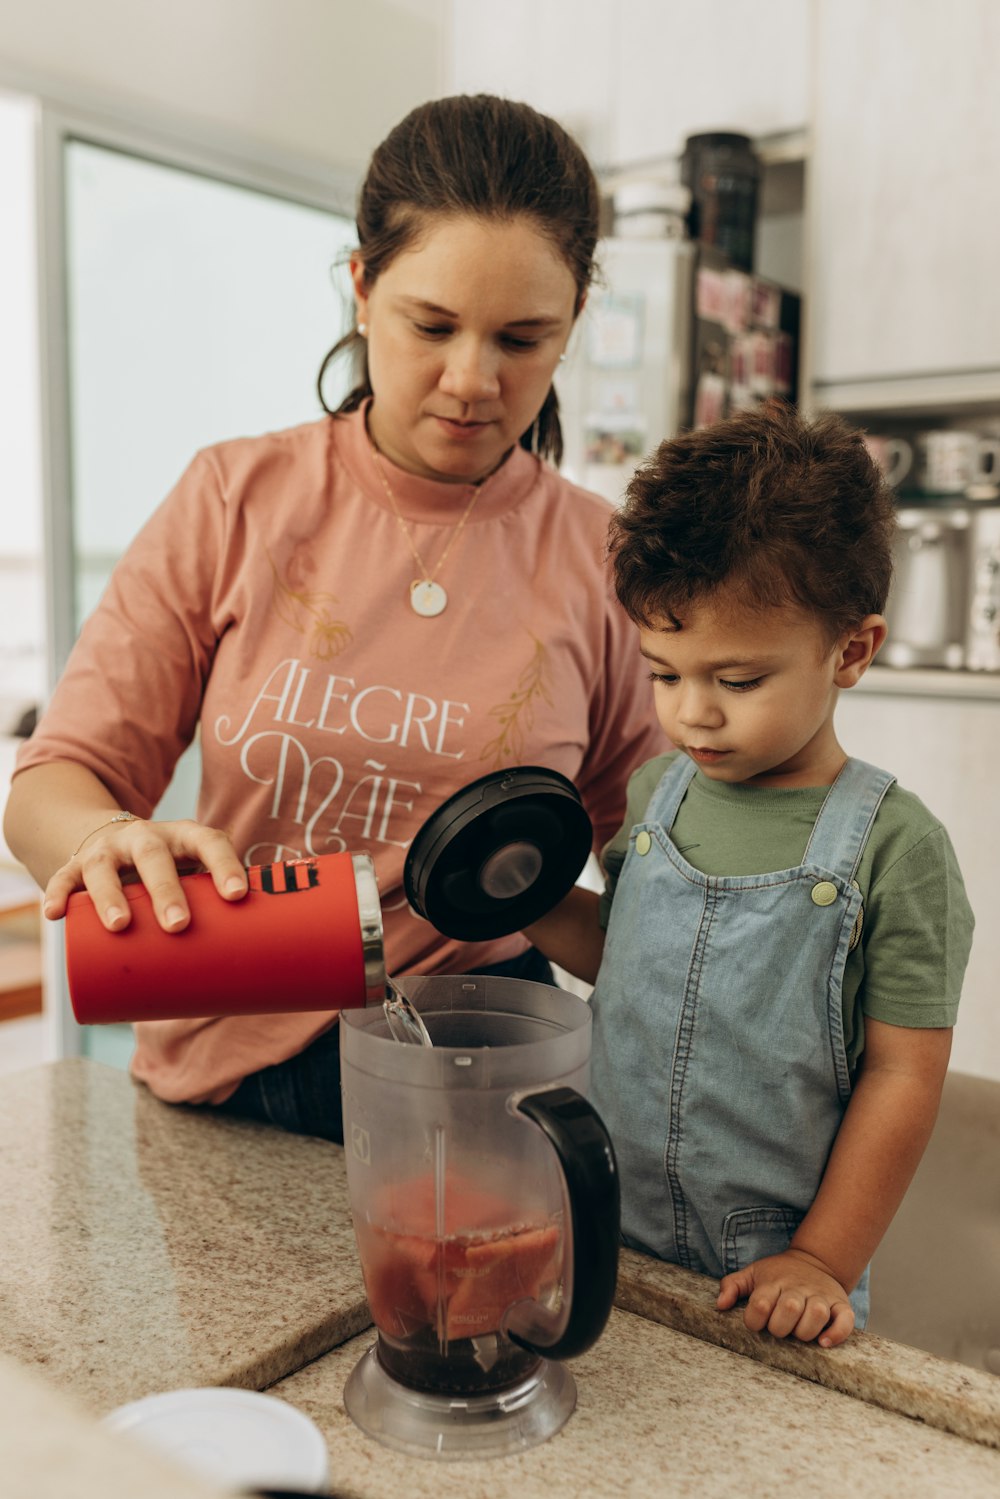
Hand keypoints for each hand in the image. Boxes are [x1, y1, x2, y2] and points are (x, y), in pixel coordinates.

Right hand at [42, 817, 247, 933]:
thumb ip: (215, 913)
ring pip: (106, 867)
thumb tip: (246, 973)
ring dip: (111, 895)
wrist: (112, 842)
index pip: (209, 842)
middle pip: (155, 856)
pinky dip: (58, 894)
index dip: (225, 866)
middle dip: (166, 890)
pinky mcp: (75, 864)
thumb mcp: (191, 878)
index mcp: (183, 837)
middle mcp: (145, 837)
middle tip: (179, 925)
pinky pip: (64, 878)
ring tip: (119, 925)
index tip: (238, 896)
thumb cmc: (170, 874)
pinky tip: (55, 913)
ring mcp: (108, 850)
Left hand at [716, 1248, 854, 1347]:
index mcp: (774, 1282)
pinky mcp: (841, 1305)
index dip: (754, 1320)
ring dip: (805, 1331)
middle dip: (780, 1328)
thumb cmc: (779, 1274)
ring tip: (798, 1333)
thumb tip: (720, 1306)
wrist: (815, 1260)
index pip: (760, 1303)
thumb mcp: (753, 1273)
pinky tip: (823, 1342)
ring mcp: (821, 1296)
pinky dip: (836, 1334)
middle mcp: (799, 1288)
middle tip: (779, 1329)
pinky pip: (844, 1321)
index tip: (756, 1323)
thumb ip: (732, 1285)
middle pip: (789, 1309)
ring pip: (816, 1315)